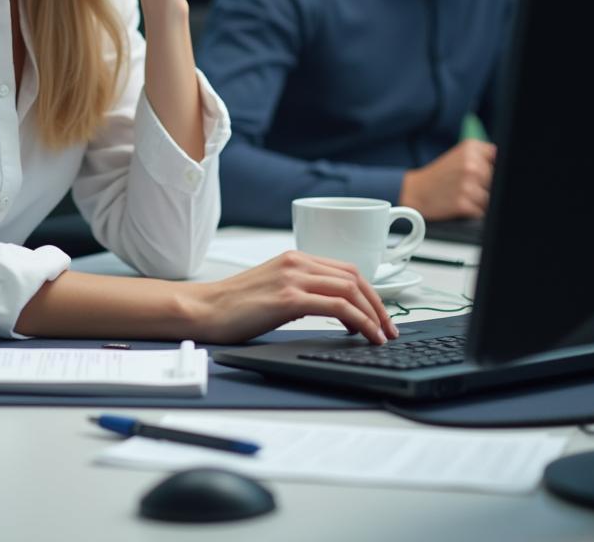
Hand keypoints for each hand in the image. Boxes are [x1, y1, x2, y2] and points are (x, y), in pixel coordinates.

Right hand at [186, 251, 397, 345]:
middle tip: (389, 329)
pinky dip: (359, 322)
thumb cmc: (233, 305)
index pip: (345, 270)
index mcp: (294, 258)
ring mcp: (293, 279)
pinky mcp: (288, 299)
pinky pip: (338, 308)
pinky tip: (366, 336)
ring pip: (351, 290)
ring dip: (374, 315)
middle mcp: (296, 263)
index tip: (379, 315)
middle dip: (379, 305)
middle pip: (354, 278)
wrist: (204, 309)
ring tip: (382, 336)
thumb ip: (300, 291)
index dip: (369, 293)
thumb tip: (330, 309)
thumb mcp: (273, 289)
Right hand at [400, 139, 496, 219]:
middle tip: (470, 186)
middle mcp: (471, 164)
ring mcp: (467, 184)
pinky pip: (482, 212)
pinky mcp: (463, 203)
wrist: (415, 191)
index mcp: (471, 148)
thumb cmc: (441, 175)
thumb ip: (485, 157)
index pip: (501, 160)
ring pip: (491, 199)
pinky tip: (460, 205)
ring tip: (464, 196)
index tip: (485, 175)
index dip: (494, 170)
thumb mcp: (461, 155)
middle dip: (488, 187)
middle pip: (497, 181)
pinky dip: (474, 212)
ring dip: (481, 201)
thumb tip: (508, 168)